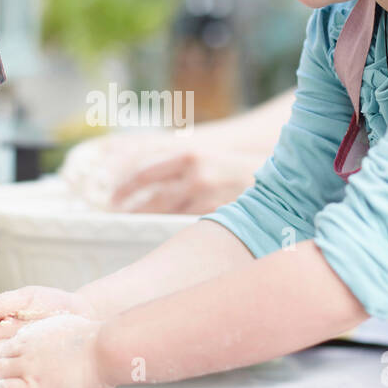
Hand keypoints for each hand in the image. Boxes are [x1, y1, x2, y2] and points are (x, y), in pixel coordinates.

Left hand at [61, 134, 258, 213]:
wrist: (276, 181)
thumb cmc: (235, 169)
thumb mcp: (205, 159)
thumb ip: (178, 168)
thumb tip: (144, 184)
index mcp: (189, 155)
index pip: (146, 173)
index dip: (125, 187)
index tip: (111, 198)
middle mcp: (196, 174)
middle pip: (153, 198)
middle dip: (131, 209)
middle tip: (116, 218)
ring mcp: (207, 197)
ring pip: (167, 214)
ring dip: (147, 221)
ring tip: (131, 227)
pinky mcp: (217, 215)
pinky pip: (186, 225)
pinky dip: (171, 228)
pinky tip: (161, 232)